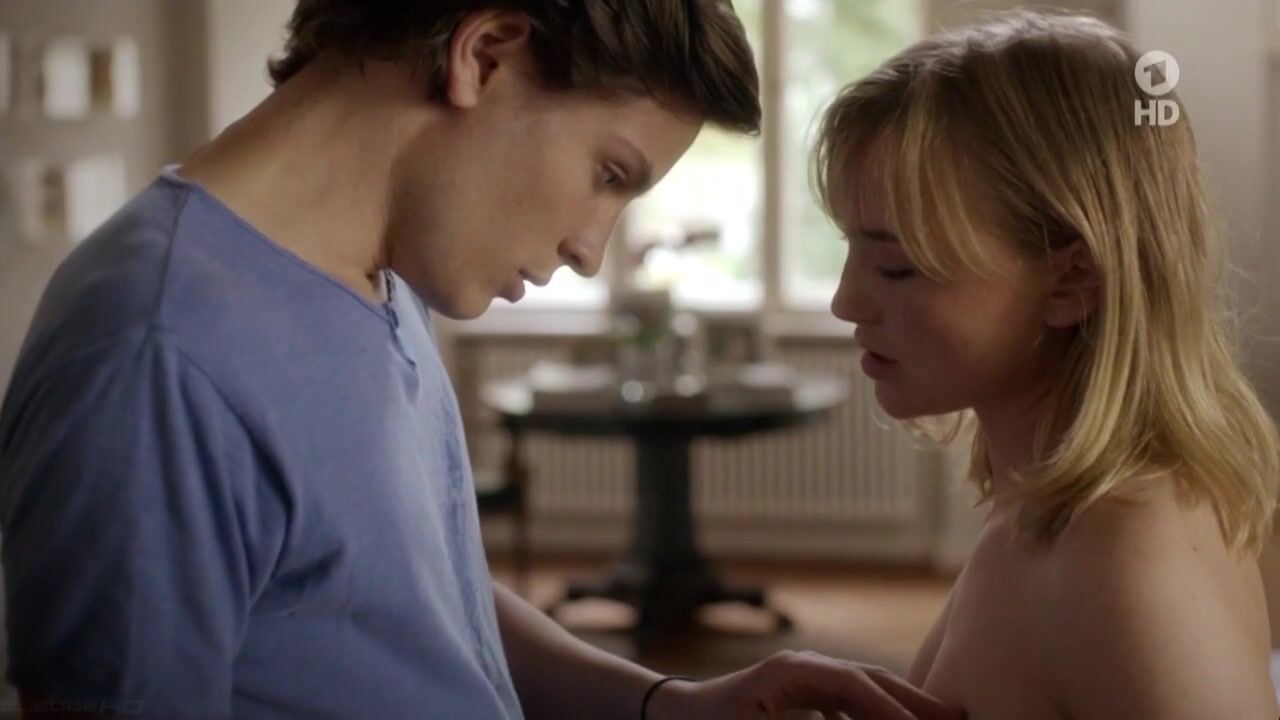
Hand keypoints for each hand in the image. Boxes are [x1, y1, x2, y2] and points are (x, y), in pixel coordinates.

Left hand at [648, 650, 965, 719]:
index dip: (894, 710)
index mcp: (794, 671)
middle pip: (871, 679)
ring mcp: (804, 677)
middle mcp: (804, 667)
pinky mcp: (802, 692)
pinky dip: (876, 711)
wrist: (673, 718)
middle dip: (915, 701)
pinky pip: (850, 700)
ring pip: (866, 688)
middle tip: (958, 719)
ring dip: (901, 706)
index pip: (858, 686)